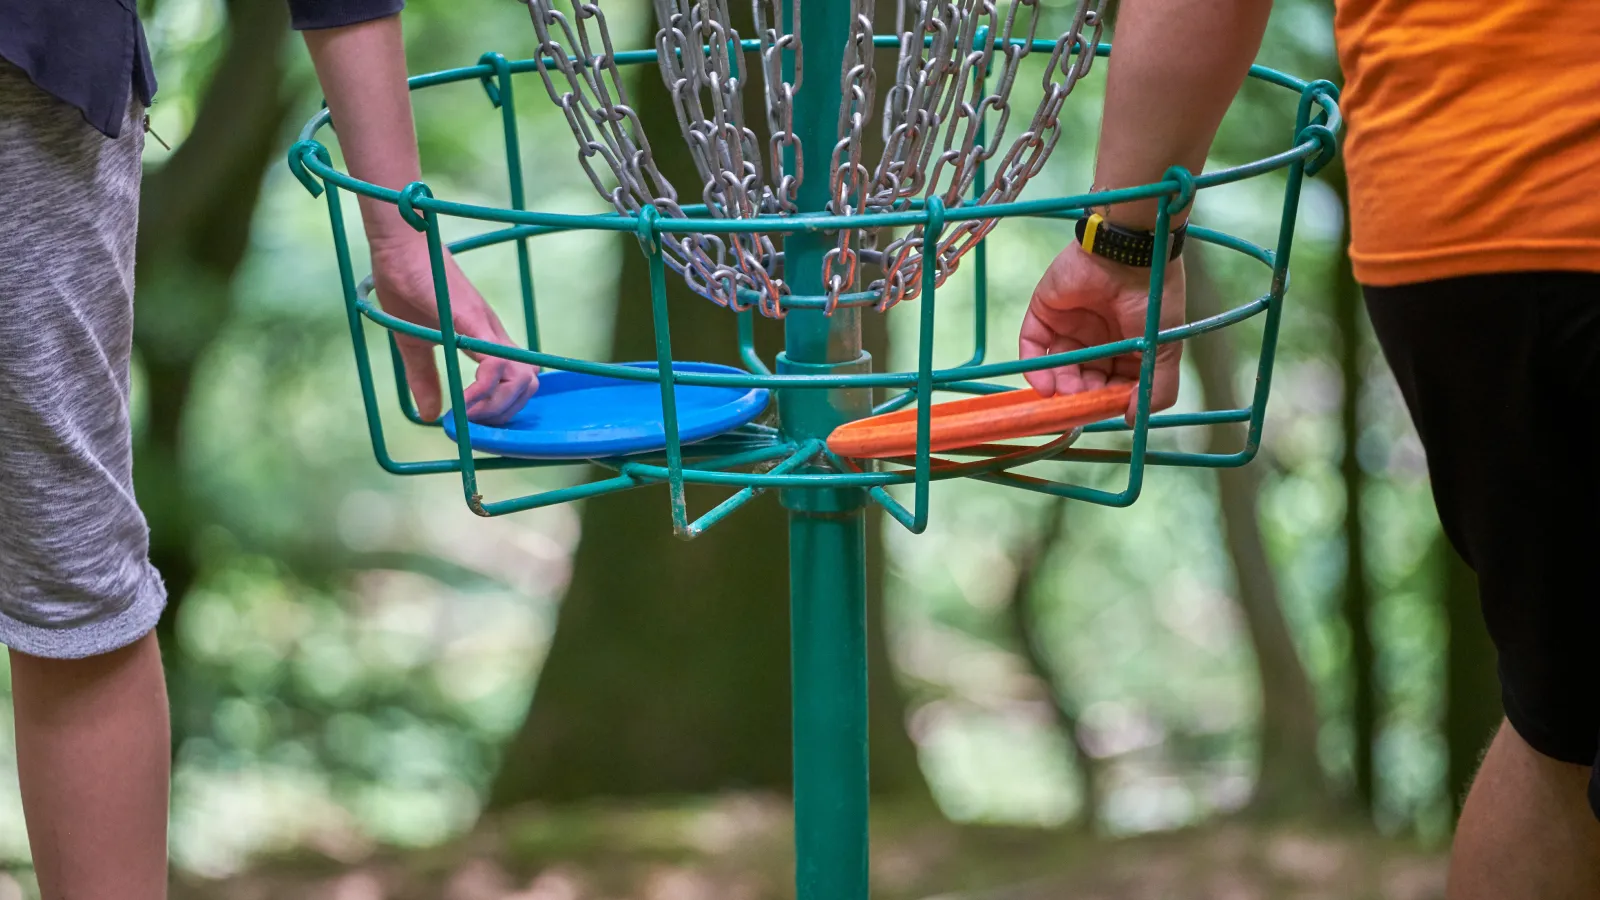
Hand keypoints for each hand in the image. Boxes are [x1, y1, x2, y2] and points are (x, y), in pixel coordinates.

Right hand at [370, 238, 538, 425]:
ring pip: (523, 377)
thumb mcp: (412, 342)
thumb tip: (431, 415)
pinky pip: (496, 361)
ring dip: (498, 407)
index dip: (502, 409)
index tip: (471, 424)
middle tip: (470, 424)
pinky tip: (463, 403)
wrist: (398, 244)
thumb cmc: (406, 285)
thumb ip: (424, 377)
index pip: (519, 381)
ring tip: (466, 415)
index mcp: (486, 339)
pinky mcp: (472, 319)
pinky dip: (484, 390)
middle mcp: (495, 334)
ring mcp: (487, 326)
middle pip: (530, 384)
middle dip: (505, 415)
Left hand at [1019, 241, 1185, 423]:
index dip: (1107, 401)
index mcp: (1128, 347)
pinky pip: (1032, 345)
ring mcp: (1071, 326)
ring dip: (1059, 386)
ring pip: (1058, 367)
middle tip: (1080, 405)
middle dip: (1081, 396)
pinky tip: (1044, 384)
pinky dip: (1034, 367)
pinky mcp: (1045, 312)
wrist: (1130, 252)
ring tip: (1065, 394)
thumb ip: (1157, 387)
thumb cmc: (1154, 298)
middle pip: (1083, 379)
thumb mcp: (1165, 349)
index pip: (1112, 385)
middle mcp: (1099, 339)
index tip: (1104, 413)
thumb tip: (1132, 419)